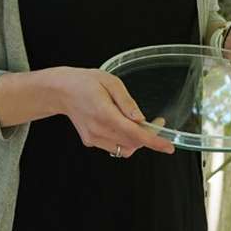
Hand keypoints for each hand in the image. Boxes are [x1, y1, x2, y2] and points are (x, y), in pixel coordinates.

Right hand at [50, 67, 174, 157]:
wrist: (62, 91)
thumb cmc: (86, 82)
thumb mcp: (111, 82)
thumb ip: (127, 102)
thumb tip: (140, 118)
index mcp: (104, 113)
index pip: (134, 133)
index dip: (154, 141)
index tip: (168, 147)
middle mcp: (98, 130)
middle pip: (132, 143)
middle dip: (149, 136)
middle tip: (156, 122)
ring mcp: (93, 138)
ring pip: (125, 149)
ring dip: (137, 140)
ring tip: (137, 123)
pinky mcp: (91, 142)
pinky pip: (115, 147)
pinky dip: (125, 140)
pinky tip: (122, 125)